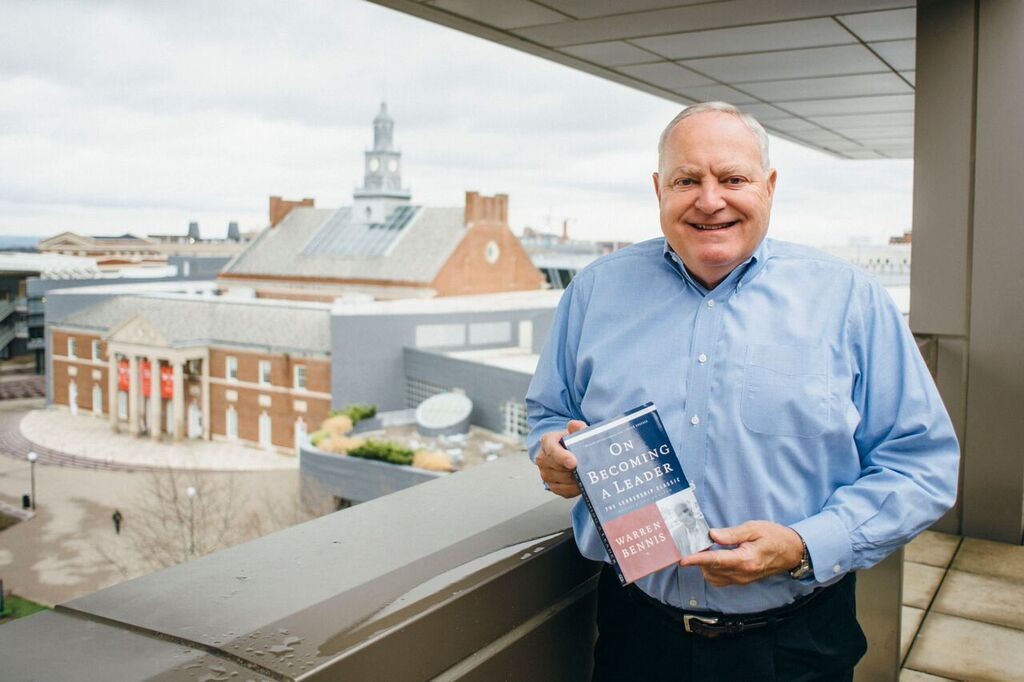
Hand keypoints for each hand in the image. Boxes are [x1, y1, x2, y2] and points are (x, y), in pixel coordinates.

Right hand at [535, 420, 586, 497]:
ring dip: (574, 479)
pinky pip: (563, 491)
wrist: (565, 453)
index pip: (552, 450)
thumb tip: (579, 427)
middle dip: (573, 470)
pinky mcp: (551, 486)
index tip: (573, 462)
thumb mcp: (573, 432)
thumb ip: (577, 428)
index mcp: (547, 442)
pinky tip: (581, 483)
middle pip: (558, 468)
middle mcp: (542, 459)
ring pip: (562, 480)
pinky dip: (574, 489)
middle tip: (586, 468)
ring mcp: (545, 474)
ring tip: (584, 474)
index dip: (562, 457)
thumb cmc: (569, 442)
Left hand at [678, 521, 804, 586]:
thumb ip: (732, 533)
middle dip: (700, 558)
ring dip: (705, 565)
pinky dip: (713, 571)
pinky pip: (721, 580)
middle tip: (696, 543)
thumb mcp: (754, 528)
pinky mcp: (742, 581)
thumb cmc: (775, 537)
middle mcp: (742, 574)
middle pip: (711, 569)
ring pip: (714, 577)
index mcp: (746, 560)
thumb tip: (712, 536)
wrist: (792, 552)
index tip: (683, 559)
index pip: (716, 561)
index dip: (697, 560)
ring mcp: (742, 580)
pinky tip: (715, 558)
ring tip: (706, 549)